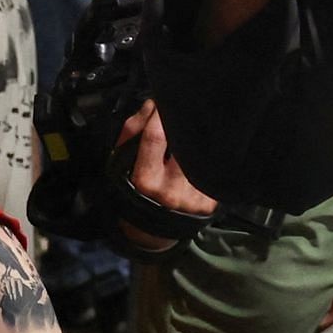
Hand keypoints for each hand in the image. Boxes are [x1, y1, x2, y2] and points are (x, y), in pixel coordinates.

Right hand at [115, 103, 216, 250]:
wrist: (150, 232)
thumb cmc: (132, 191)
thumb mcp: (121, 164)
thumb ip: (132, 131)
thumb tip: (151, 105)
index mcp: (145, 181)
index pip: (156, 136)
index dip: (158, 114)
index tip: (161, 101)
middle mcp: (172, 191)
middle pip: (183, 142)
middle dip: (182, 122)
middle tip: (183, 109)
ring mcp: (194, 198)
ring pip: (200, 154)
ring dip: (197, 138)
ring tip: (193, 129)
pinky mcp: (210, 203)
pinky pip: (210, 168)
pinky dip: (207, 155)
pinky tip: (202, 151)